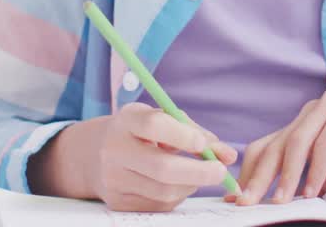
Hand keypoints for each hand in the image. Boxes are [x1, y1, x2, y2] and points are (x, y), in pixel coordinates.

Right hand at [37, 103, 236, 211]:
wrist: (97, 154)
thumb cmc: (142, 132)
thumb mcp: (164, 120)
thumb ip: (197, 134)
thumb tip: (229, 156)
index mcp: (126, 120)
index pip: (154, 125)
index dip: (182, 135)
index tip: (203, 145)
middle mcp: (114, 150)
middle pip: (161, 168)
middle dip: (198, 172)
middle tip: (221, 172)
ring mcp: (114, 179)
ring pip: (164, 191)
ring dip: (190, 186)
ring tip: (199, 175)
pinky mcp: (118, 203)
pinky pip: (158, 205)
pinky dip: (177, 196)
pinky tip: (177, 184)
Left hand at [233, 88, 325, 205]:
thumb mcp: (324, 178)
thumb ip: (298, 185)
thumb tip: (265, 205)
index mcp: (300, 124)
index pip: (264, 147)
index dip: (250, 174)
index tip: (239, 201)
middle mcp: (310, 110)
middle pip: (275, 145)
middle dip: (259, 178)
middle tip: (247, 203)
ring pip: (297, 142)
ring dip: (287, 175)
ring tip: (281, 202)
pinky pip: (325, 143)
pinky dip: (316, 170)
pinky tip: (312, 192)